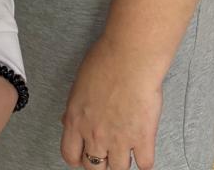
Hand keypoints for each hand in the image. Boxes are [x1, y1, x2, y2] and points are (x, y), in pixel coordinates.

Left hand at [60, 35, 162, 169]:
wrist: (131, 56)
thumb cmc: (106, 59)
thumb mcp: (79, 83)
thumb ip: (75, 107)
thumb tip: (68, 119)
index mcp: (76, 119)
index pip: (70, 155)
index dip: (77, 158)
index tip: (84, 155)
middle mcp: (95, 134)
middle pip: (94, 167)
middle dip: (101, 162)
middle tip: (107, 153)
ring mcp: (119, 139)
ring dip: (122, 162)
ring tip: (126, 150)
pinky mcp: (142, 139)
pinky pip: (144, 165)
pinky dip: (145, 161)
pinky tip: (144, 151)